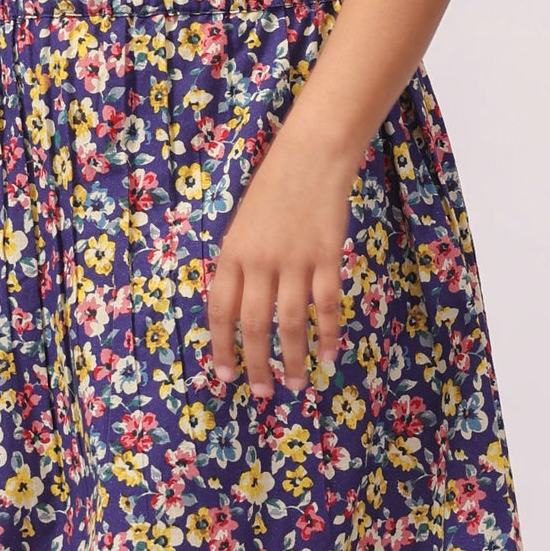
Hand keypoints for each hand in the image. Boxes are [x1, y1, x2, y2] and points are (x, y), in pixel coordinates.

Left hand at [205, 127, 352, 403]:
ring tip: (297, 384)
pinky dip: (328, 334)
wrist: (310, 156)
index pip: (220, 311)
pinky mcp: (326, 257)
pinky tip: (329, 355)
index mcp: (231, 254)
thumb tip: (239, 313)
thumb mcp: (242, 227)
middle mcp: (259, 261)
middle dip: (257, 364)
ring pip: (290, 322)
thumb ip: (240, 268)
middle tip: (262, 393)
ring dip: (293, 358)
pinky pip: (326, 305)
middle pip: (253, 324)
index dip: (221, 347)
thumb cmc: (274, 191)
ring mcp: (294, 260)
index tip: (226, 376)